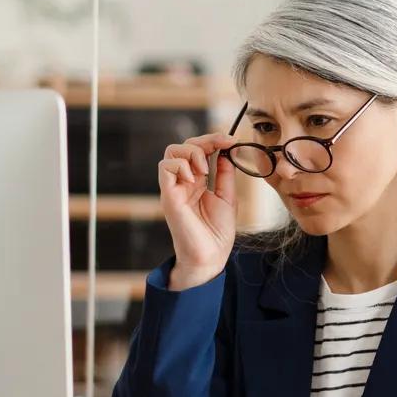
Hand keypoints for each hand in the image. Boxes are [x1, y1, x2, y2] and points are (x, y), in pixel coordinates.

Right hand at [157, 133, 238, 290]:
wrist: (210, 256)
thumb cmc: (217, 233)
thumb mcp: (227, 197)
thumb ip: (225, 175)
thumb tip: (227, 152)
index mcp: (196, 182)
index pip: (198, 150)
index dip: (213, 140)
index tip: (231, 140)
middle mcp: (183, 182)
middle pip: (183, 145)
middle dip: (205, 140)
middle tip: (223, 145)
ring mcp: (174, 188)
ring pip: (171, 152)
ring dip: (192, 152)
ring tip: (206, 169)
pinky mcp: (168, 196)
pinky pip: (165, 168)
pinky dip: (181, 165)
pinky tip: (195, 178)